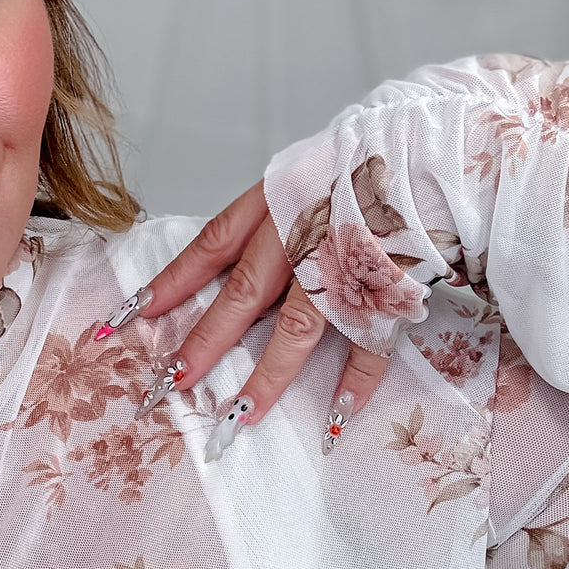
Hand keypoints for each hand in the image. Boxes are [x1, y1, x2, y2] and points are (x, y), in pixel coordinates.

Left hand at [97, 182, 389, 454]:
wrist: (435, 152)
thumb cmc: (366, 165)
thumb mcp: (304, 176)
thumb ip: (271, 218)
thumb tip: (238, 269)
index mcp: (277, 201)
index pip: (210, 246)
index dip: (170, 282)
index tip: (133, 316)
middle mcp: (304, 233)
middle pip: (244, 295)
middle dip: (206, 342)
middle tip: (173, 380)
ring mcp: (345, 265)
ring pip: (300, 328)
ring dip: (268, 376)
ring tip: (240, 414)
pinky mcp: (388, 289)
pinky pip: (370, 344)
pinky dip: (356, 382)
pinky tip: (337, 416)